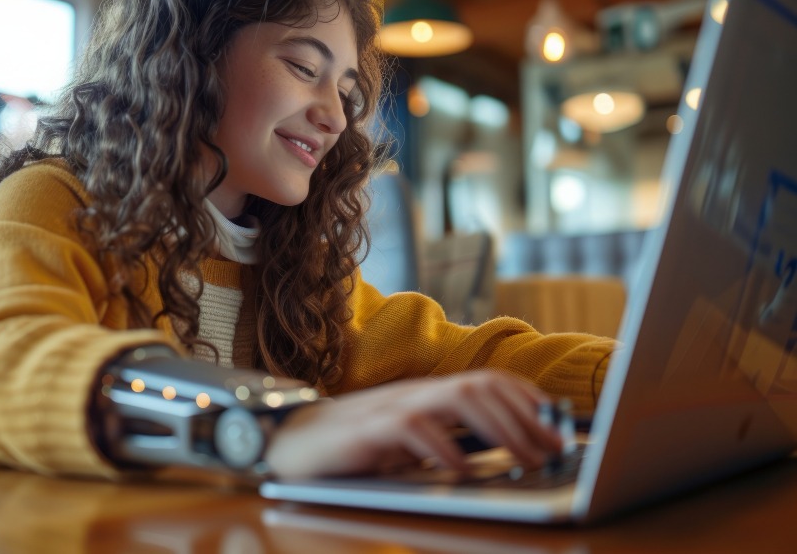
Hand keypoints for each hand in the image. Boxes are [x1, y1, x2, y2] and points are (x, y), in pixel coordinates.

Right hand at [264, 370, 562, 478]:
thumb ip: (447, 437)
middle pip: (480, 385)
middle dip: (525, 416)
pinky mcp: (369, 429)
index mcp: (428, 393)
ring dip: (500, 427)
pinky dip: (444, 448)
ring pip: (457, 397)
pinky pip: (413, 429)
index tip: (556, 423)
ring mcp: (392, 407)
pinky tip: (464, 469)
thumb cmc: (355, 446)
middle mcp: (416, 392)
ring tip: (524, 457)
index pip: (487, 379)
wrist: (292, 442)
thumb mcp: (411, 441)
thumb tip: (502, 449)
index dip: (526, 399)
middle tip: (553, 448)